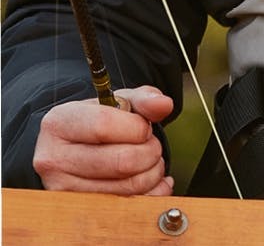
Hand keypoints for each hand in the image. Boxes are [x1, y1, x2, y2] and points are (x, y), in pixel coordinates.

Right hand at [34, 85, 173, 194]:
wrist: (75, 148)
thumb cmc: (99, 122)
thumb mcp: (119, 102)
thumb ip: (145, 99)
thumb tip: (164, 105)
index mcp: (59, 123)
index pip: (104, 126)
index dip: (137, 128)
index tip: (144, 128)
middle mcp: (54, 158)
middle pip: (122, 161)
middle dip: (150, 152)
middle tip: (151, 146)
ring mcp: (63, 188)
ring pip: (128, 187)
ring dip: (153, 173)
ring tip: (147, 161)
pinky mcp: (78, 208)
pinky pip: (129, 206)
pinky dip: (152, 193)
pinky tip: (149, 180)